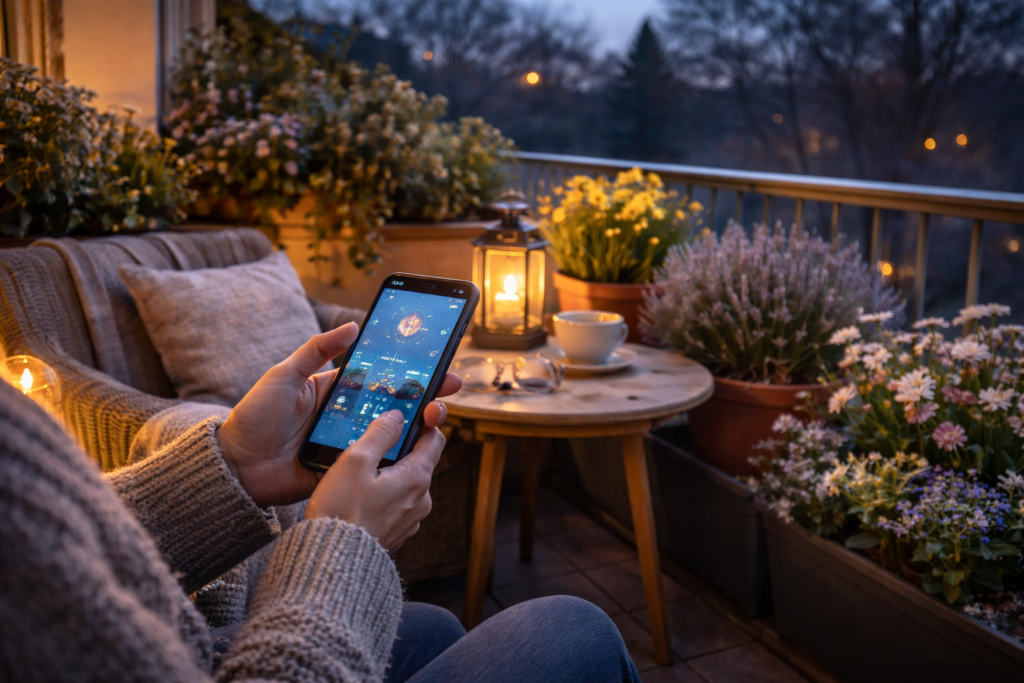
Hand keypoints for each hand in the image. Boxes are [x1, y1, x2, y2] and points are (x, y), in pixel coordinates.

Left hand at [216, 323, 461, 507]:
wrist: (235, 467)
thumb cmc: (254, 417)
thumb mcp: (284, 375)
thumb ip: (316, 350)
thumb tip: (353, 325)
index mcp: (336, 391)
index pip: (381, 378)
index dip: (409, 372)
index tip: (436, 363)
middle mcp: (347, 417)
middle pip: (394, 406)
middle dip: (425, 397)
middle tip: (448, 390)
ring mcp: (348, 446)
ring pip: (390, 437)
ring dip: (417, 428)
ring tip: (436, 417)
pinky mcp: (344, 472)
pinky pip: (374, 467)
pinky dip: (396, 461)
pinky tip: (417, 452)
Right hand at [303, 409, 444, 551]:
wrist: (332, 561)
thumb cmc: (341, 509)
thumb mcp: (356, 460)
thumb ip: (380, 433)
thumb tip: (397, 416)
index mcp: (417, 478)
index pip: (435, 439)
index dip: (423, 424)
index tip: (404, 418)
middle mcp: (422, 500)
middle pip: (419, 462)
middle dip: (399, 451)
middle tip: (370, 446)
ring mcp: (411, 520)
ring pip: (406, 484)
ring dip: (389, 475)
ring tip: (359, 475)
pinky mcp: (397, 534)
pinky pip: (396, 505)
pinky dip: (383, 496)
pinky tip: (358, 498)